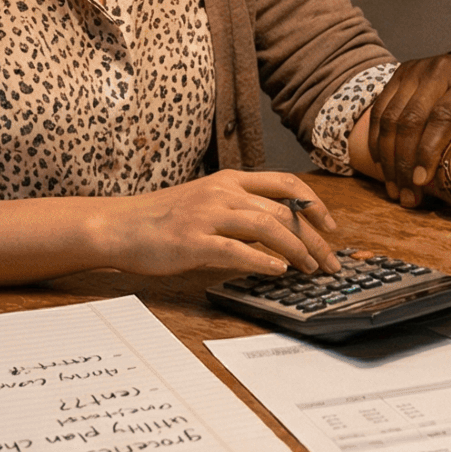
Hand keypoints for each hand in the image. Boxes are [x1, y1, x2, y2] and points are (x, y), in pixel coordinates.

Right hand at [93, 171, 341, 277]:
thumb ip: (239, 211)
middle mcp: (222, 193)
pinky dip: (262, 260)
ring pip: (267, 227)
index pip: (285, 184)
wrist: (119, 226)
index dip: (314, 204)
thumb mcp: (205, 202)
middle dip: (313, 238)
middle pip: (283, 211)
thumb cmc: (161, 219)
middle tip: (330, 261)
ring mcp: (207, 215)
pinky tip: (278, 270)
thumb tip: (278, 233)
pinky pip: (236, 250)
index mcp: (229, 181)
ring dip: (296, 249)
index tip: (331, 226)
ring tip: (311, 268)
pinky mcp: (192, 241)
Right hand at [369, 51, 450, 207]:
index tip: (422, 182)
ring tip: (394, 188)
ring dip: (387, 157)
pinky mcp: (400, 74)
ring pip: (390, 116)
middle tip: (406, 195)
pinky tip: (384, 167)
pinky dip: (378, 140)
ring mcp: (416, 69)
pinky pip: (380, 110)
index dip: (428, 151)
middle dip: (404, 162)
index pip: (443, 116)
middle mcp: (440, 69)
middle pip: (411, 118)